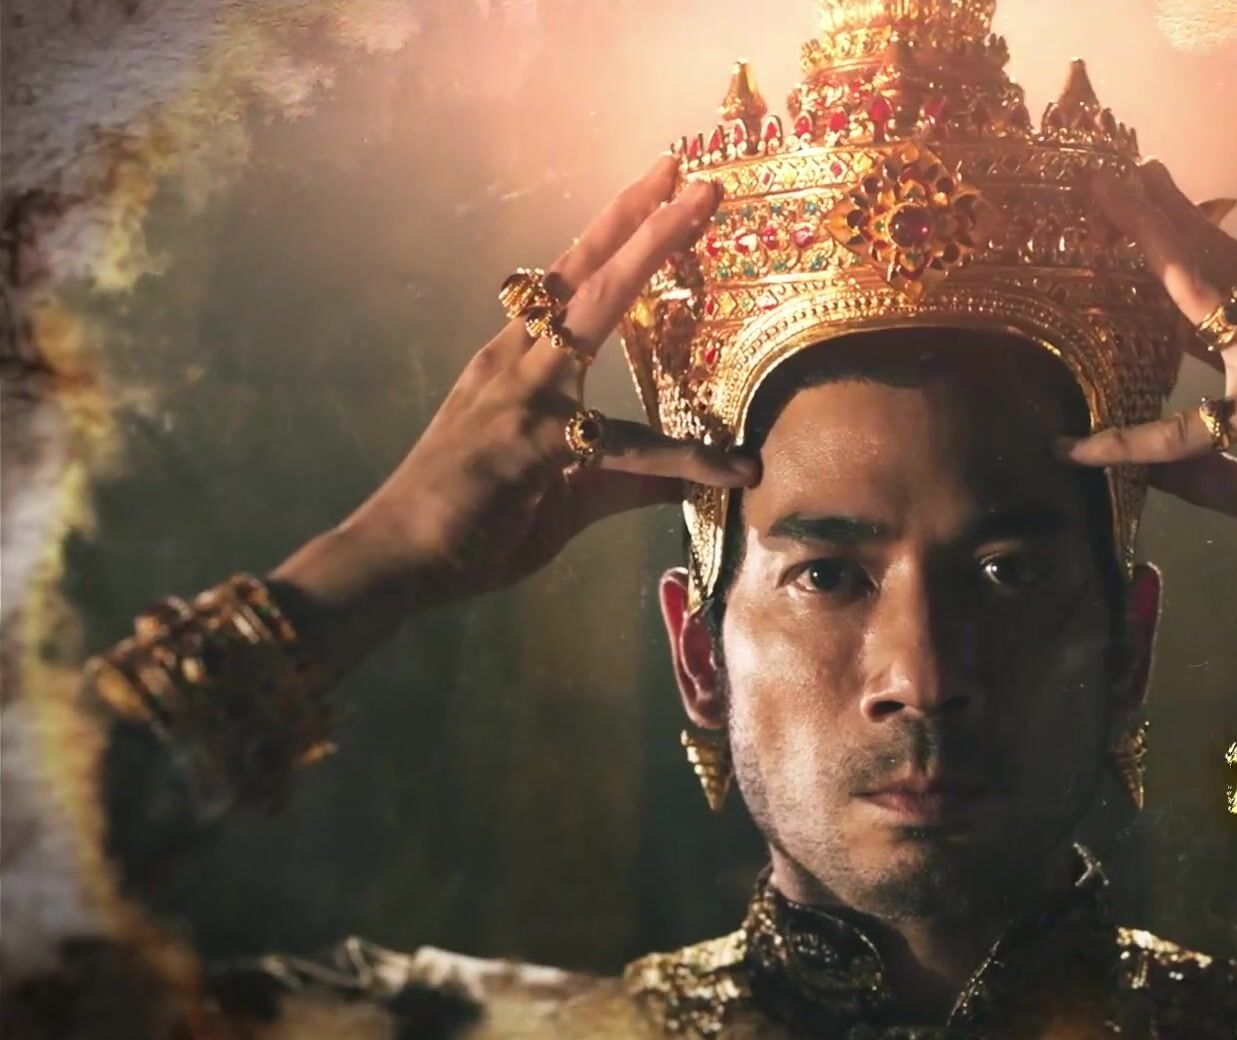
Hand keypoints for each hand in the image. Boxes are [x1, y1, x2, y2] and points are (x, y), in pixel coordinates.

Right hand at [272, 155, 756, 684]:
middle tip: (690, 174)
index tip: (658, 187)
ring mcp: (520, 397)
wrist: (392, 560)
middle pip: (581, 273)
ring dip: (645, 256)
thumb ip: (629, 482)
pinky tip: (734, 469)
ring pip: (590, 313)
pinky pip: (622, 445)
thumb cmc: (469, 524)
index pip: (569, 282)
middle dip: (637, 219)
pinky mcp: (532, 446)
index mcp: (515, 362)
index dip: (614, 233)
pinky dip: (684, 458)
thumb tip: (691, 483)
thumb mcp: (565, 495)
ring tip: (697, 210)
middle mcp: (514, 362)